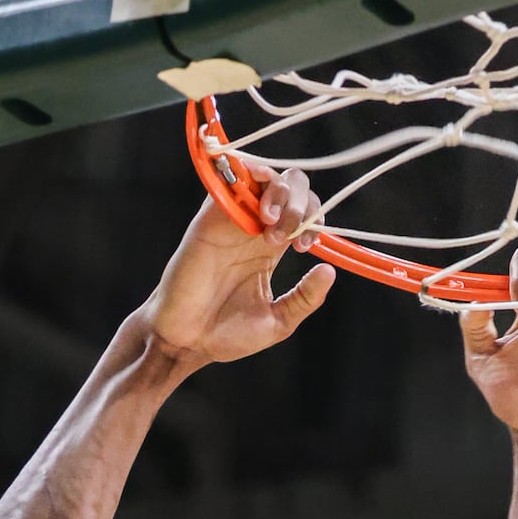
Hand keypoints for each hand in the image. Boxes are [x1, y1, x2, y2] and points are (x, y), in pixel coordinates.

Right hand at [139, 168, 334, 368]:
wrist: (187, 341)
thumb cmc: (227, 335)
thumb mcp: (278, 323)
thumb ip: (305, 298)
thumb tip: (330, 271)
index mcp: (272, 249)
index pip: (304, 213)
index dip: (313, 220)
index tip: (306, 248)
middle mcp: (255, 228)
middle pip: (291, 187)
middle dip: (301, 202)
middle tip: (288, 236)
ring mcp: (233, 219)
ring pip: (265, 177)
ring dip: (279, 192)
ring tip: (272, 224)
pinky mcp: (210, 217)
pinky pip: (230, 180)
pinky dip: (249, 179)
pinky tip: (259, 209)